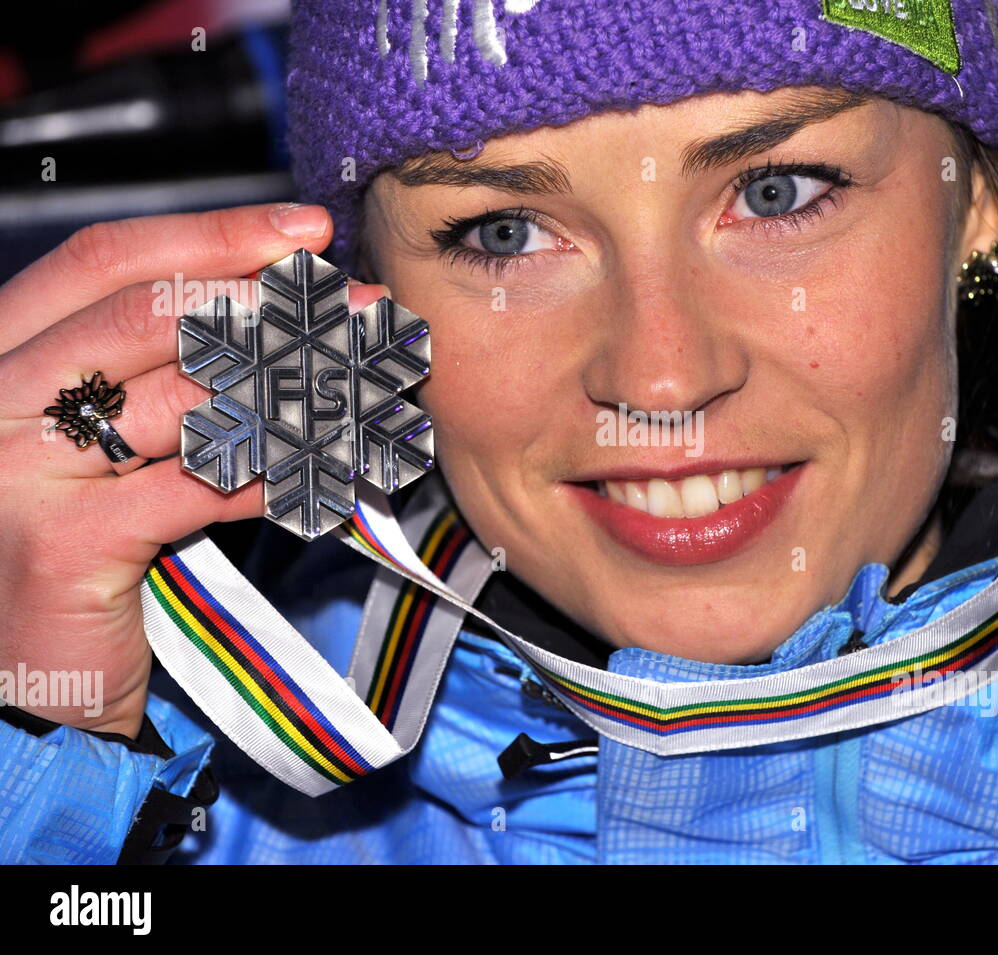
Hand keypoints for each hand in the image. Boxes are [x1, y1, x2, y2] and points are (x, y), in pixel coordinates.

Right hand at [0, 203, 386, 737]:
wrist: (24, 688)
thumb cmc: (79, 552)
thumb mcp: (104, 445)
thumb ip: (159, 377)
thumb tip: (279, 311)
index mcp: (3, 356)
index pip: (106, 262)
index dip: (212, 236)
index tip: (304, 231)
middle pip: (148, 315)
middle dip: (272, 302)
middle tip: (364, 305)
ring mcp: (17, 471)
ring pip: (184, 399)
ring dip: (296, 385)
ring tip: (370, 378)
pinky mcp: (64, 543)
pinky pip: (200, 488)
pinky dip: (278, 474)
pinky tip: (335, 467)